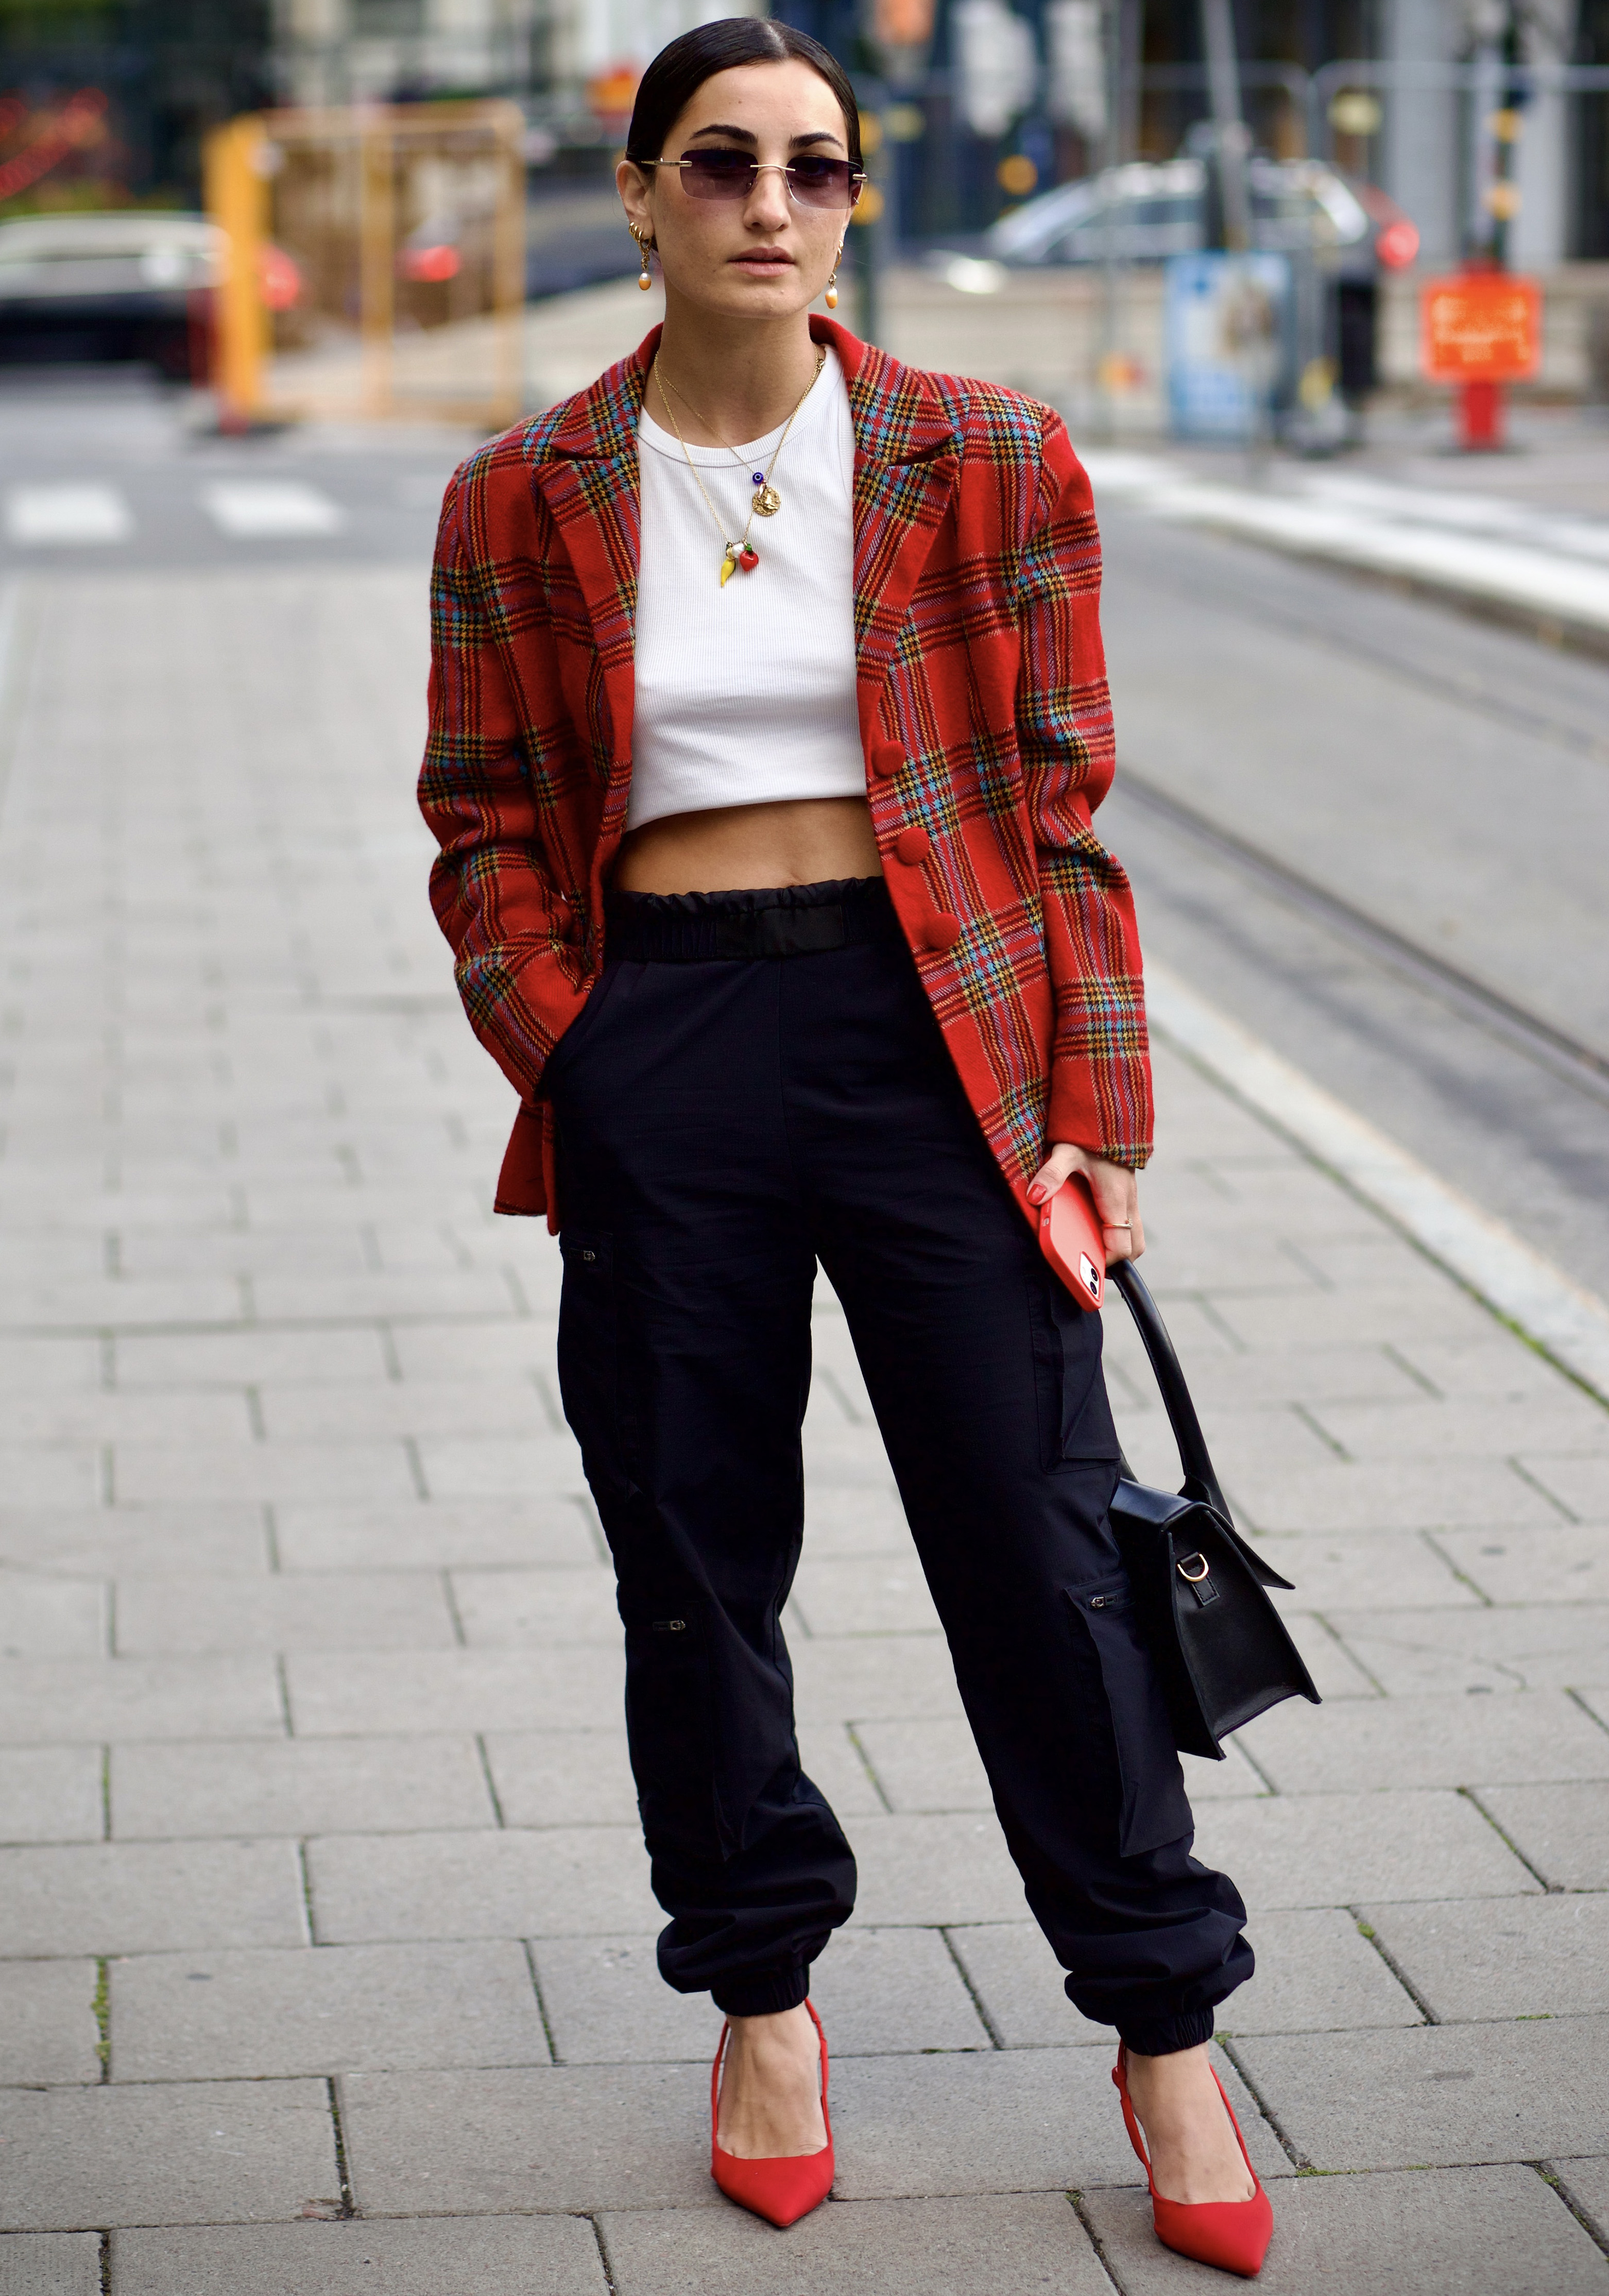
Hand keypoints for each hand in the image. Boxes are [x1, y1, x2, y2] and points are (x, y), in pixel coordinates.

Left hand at [1026, 1143, 1143, 1265]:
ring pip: (1135, 1233)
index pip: (1122, 1246)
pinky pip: (1128, 1220)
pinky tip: (1093, 1224)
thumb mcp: (1066, 1152)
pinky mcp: (1126, 1190)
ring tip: (1092, 1247)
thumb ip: (1051, 1174)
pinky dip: (1116, 1230)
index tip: (1087, 1266)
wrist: (1109, 1111)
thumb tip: (1035, 1196)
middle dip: (1117, 1260)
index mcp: (1116, 1199)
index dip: (1107, 1262)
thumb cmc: (1089, 1133)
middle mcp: (1128, 1201)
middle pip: (1135, 1246)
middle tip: (1091, 1262)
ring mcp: (1130, 1196)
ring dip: (1118, 1245)